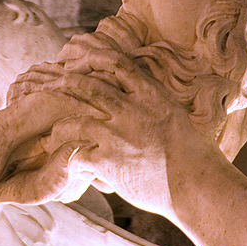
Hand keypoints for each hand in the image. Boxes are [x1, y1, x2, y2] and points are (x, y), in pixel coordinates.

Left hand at [37, 46, 217, 216]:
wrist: (197, 186)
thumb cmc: (191, 155)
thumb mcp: (173, 115)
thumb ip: (149, 102)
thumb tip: (129, 92)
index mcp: (150, 94)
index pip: (115, 61)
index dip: (91, 58)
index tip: (78, 64)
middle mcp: (131, 109)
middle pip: (87, 85)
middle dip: (64, 86)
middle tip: (49, 92)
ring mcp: (117, 134)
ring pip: (72, 121)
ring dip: (59, 129)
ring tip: (53, 136)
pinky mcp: (108, 160)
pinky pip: (76, 154)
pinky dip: (69, 160)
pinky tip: (68, 166)